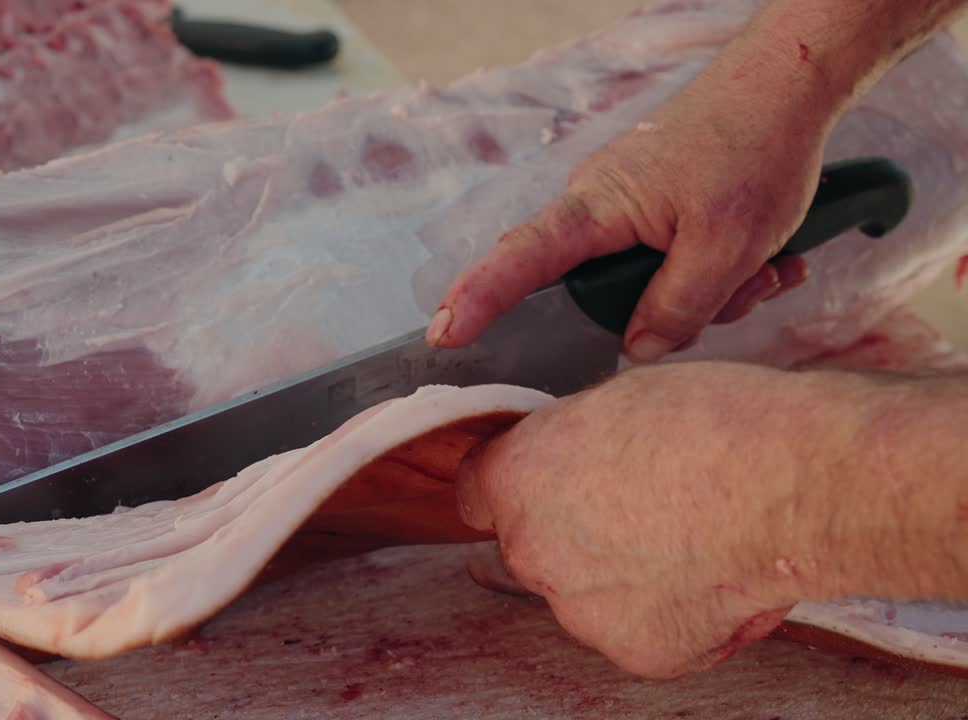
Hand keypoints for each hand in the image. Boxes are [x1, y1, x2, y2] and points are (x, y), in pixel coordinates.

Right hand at [426, 61, 830, 362]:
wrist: (788, 86)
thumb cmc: (755, 150)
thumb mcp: (727, 249)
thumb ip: (677, 310)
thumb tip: (639, 347)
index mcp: (599, 207)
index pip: (522, 258)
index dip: (480, 297)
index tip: (445, 332)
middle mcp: (601, 206)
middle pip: (605, 293)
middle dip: (672, 311)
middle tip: (733, 296)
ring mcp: (628, 207)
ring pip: (651, 283)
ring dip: (712, 291)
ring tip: (763, 266)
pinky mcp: (657, 207)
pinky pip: (673, 261)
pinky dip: (721, 269)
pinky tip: (764, 256)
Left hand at [455, 362, 860, 677]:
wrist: (792, 482)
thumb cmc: (715, 423)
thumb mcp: (618, 399)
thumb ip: (572, 440)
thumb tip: (576, 455)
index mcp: (517, 478)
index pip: (476, 489)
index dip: (514, 481)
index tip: (541, 479)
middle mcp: (532, 551)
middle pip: (534, 544)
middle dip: (573, 528)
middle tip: (641, 502)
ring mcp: (582, 611)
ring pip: (587, 593)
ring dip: (621, 574)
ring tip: (690, 536)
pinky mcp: (638, 651)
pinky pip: (642, 632)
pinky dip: (672, 613)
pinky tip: (711, 574)